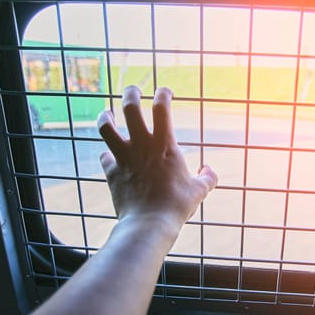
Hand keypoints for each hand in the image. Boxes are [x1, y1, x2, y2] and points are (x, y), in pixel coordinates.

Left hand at [97, 86, 216, 230]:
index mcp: (164, 144)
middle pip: (130, 108)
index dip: (163, 94)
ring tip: (107, 113)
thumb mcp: (199, 191)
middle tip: (133, 90)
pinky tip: (108, 156)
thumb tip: (209, 170)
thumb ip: (207, 177)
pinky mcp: (112, 173)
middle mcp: (141, 145)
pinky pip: (104, 158)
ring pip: (107, 127)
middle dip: (131, 94)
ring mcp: (123, 158)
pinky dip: (107, 155)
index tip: (164, 92)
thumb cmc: (176, 205)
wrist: (149, 223)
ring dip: (106, 116)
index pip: (161, 108)